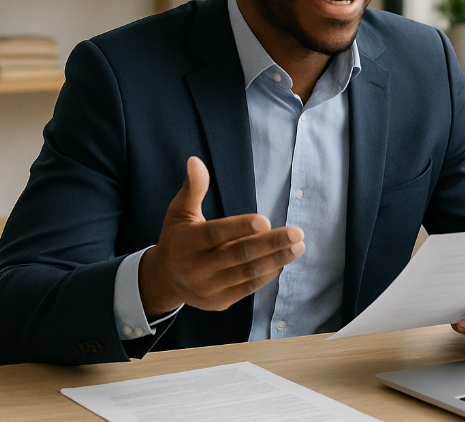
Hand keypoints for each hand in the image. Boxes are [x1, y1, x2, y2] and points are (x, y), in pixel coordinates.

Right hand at [138, 156, 305, 318]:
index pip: (216, 234)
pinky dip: (268, 274)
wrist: (165, 280)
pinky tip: (284, 260)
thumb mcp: (179, 212)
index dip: (240, 228)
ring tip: (299, 246)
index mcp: (186, 243)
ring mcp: (209, 288)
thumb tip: (195, 161)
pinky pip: (248, 288)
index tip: (265, 220)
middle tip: (297, 233)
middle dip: (271, 244)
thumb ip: (193, 188)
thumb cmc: (178, 239)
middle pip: (238, 255)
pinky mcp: (220, 302)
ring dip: (276, 259)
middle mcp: (196, 268)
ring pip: (247, 273)